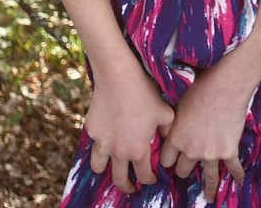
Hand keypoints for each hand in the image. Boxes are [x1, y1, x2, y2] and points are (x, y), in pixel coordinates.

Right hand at [86, 60, 174, 192]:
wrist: (118, 74)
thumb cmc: (144, 92)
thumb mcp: (165, 112)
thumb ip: (169, 131)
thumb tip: (169, 141)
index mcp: (139, 150)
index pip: (144, 177)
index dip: (149, 179)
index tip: (151, 177)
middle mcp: (119, 151)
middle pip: (120, 180)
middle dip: (127, 186)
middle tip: (132, 185)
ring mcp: (102, 141)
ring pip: (99, 168)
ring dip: (106, 170)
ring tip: (111, 165)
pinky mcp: (91, 129)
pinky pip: (94, 143)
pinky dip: (99, 145)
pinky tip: (105, 137)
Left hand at [159, 69, 246, 202]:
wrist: (224, 86)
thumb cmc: (198, 88)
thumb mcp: (178, 104)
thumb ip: (173, 122)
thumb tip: (165, 125)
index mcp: (175, 138)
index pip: (165, 160)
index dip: (167, 160)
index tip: (169, 162)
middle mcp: (191, 150)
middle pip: (183, 170)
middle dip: (184, 170)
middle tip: (186, 171)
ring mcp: (211, 154)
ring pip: (208, 177)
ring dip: (208, 187)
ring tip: (209, 197)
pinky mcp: (229, 151)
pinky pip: (233, 169)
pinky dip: (237, 176)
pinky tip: (238, 182)